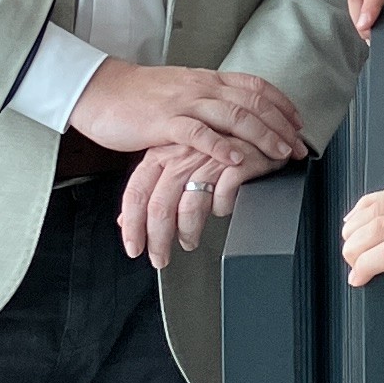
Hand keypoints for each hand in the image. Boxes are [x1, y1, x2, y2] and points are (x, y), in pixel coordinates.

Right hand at [70, 59, 310, 164]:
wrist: (102, 90)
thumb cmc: (140, 96)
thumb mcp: (182, 92)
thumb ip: (208, 102)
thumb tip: (234, 119)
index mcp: (207, 80)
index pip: (255, 86)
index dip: (281, 104)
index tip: (298, 122)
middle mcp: (201, 87)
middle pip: (252, 102)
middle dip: (280, 124)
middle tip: (298, 146)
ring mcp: (184, 103)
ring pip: (233, 115)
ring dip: (261, 134)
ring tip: (279, 152)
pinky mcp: (164, 122)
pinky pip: (198, 132)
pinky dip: (220, 145)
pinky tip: (236, 157)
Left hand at [118, 139, 264, 268]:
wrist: (258, 125)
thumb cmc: (215, 147)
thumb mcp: (177, 163)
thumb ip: (152, 190)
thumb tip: (125, 221)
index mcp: (162, 153)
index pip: (136, 192)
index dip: (132, 225)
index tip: (134, 248)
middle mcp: (181, 154)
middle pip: (160, 205)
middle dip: (159, 239)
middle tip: (161, 258)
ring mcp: (208, 156)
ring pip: (189, 206)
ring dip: (188, 233)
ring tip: (189, 242)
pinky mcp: (236, 160)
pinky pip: (222, 196)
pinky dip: (221, 209)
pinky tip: (221, 210)